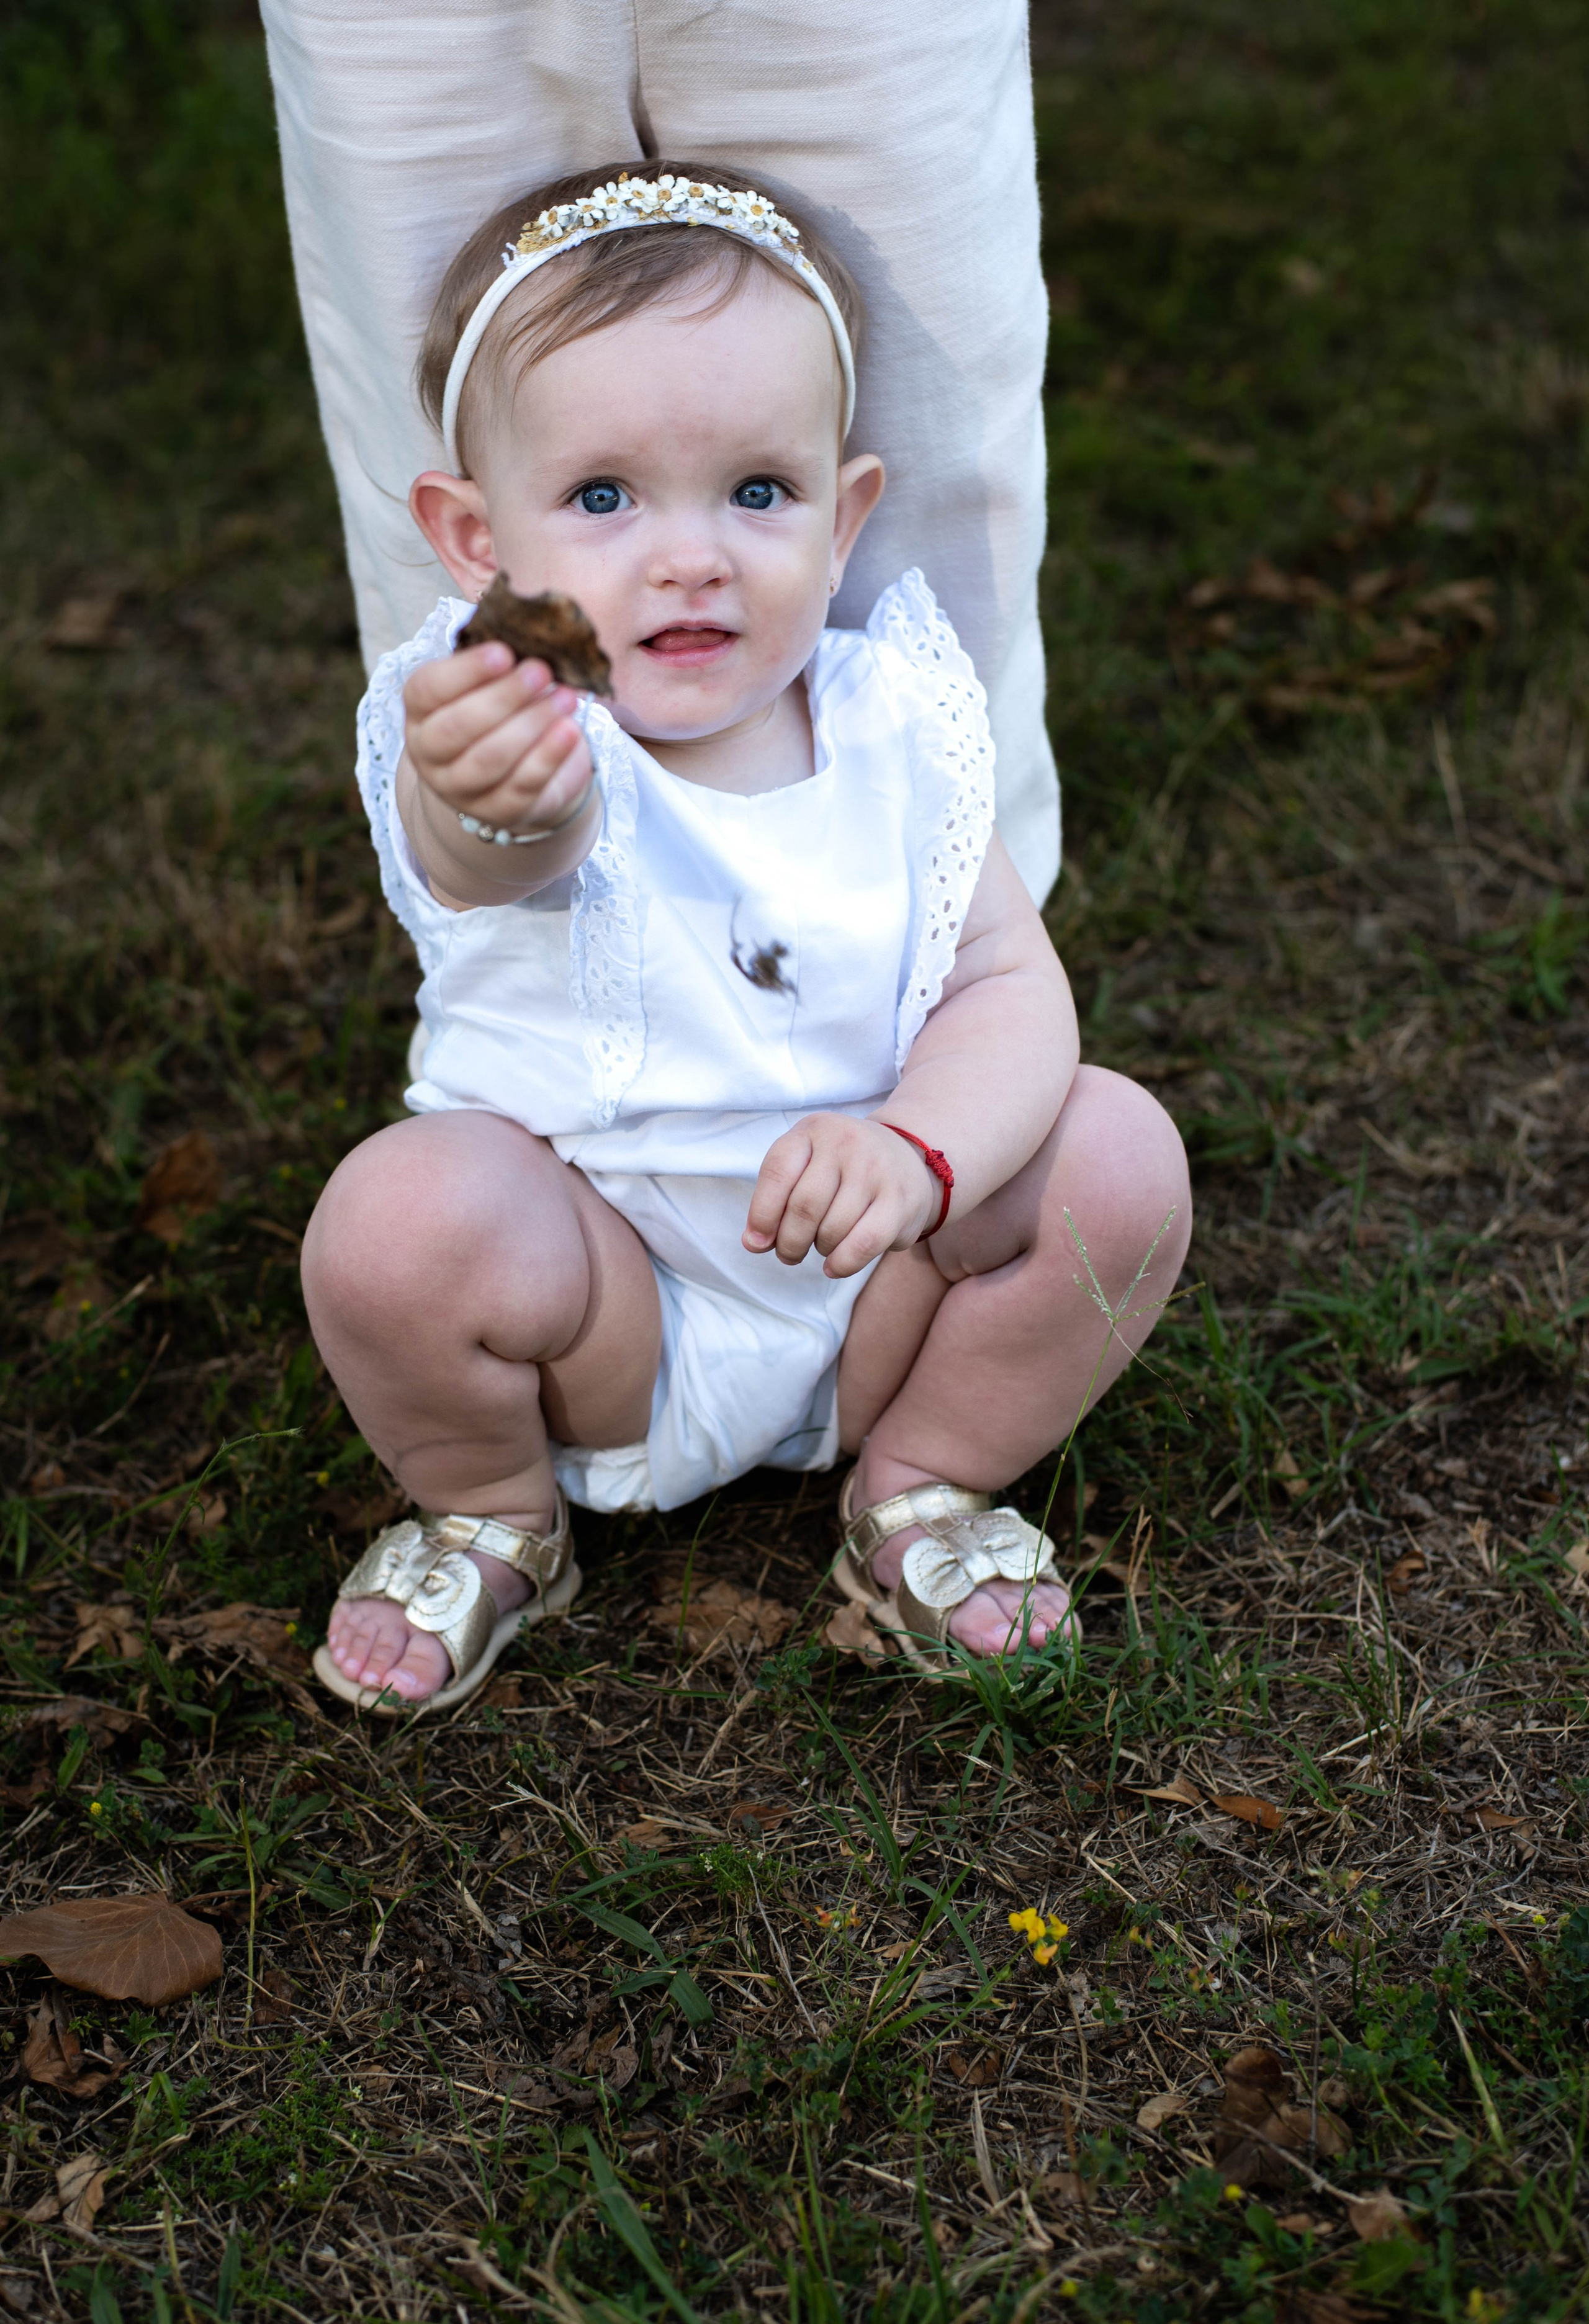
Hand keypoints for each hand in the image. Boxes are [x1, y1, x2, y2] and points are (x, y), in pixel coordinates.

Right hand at [402, 641, 592, 834]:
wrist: (508, 772)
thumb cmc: (495, 710)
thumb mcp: (485, 682)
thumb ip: (495, 662)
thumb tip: (527, 630)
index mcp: (419, 711)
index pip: (429, 689)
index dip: (466, 671)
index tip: (504, 651)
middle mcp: (429, 754)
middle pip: (459, 727)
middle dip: (504, 696)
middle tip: (542, 670)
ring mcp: (460, 789)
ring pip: (491, 759)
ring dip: (532, 724)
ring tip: (566, 697)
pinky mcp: (498, 812)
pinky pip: (523, 785)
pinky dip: (549, 756)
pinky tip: (571, 731)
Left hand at [744, 1115, 936, 1276]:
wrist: (908, 1159)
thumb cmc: (843, 1169)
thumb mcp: (806, 1166)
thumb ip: (775, 1199)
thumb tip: (753, 1242)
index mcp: (814, 1130)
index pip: (777, 1173)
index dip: (761, 1214)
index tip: (757, 1242)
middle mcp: (845, 1143)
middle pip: (803, 1207)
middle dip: (789, 1242)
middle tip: (789, 1254)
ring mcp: (875, 1169)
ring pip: (831, 1229)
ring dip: (819, 1250)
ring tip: (821, 1246)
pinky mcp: (899, 1200)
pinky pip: (862, 1244)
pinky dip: (843, 1263)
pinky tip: (835, 1266)